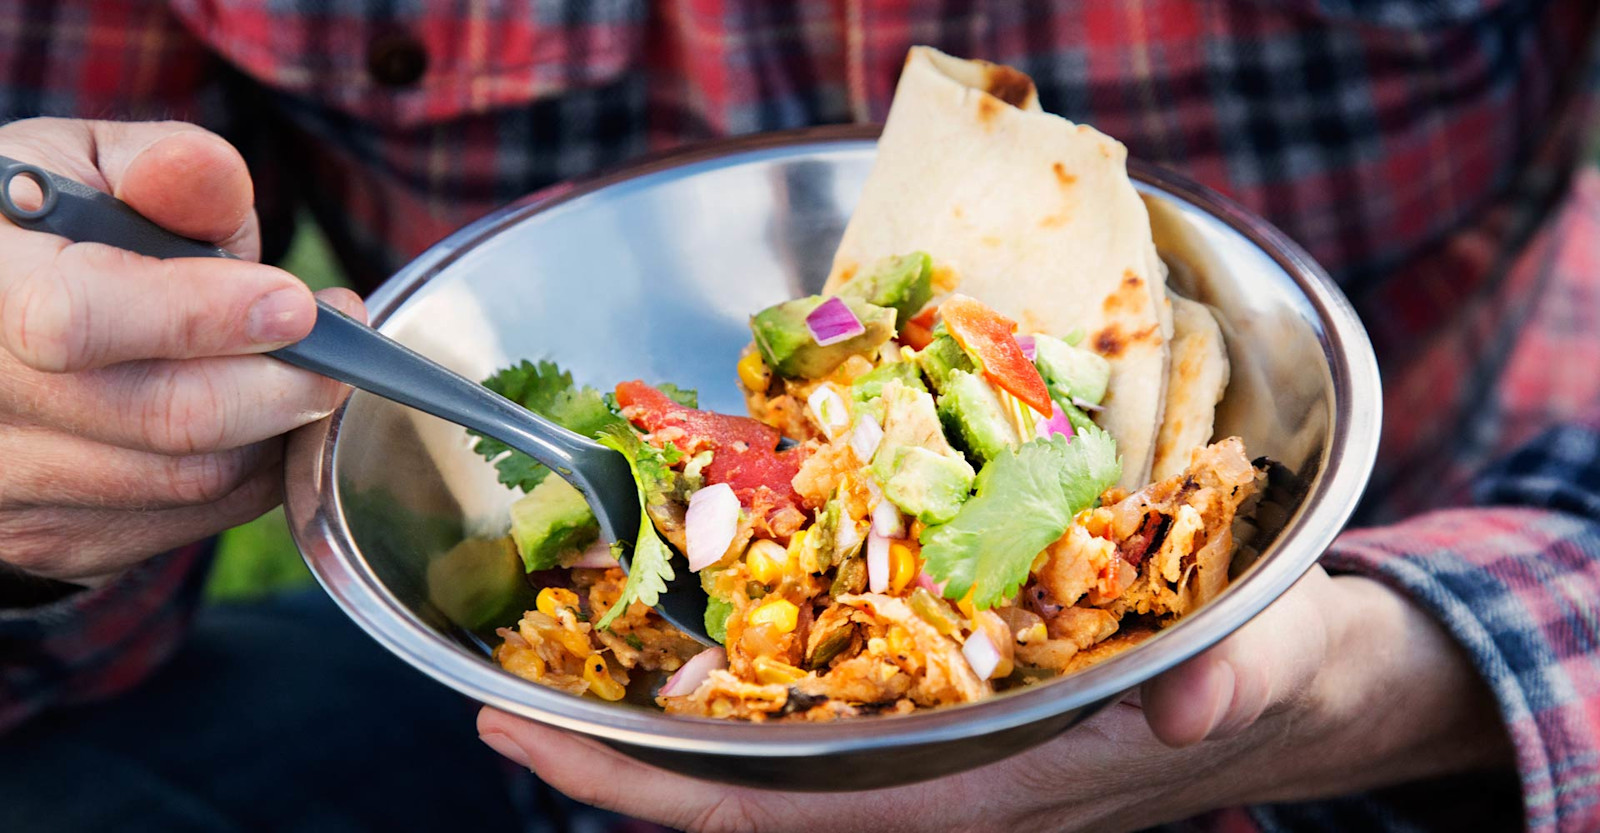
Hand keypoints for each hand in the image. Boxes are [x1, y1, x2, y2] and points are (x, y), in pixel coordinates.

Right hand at [0, 118, 362, 584]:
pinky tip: (257, 420)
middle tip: (338, 341)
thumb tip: (208, 172)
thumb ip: (162, 172)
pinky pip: (192, 523)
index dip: (204, 316)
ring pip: (195, 482)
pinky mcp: (55, 541)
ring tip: (300, 369)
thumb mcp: (92, 169)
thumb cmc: (52, 232)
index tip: (297, 304)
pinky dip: (249, 473)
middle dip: (284, 384)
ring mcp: (10, 485)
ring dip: (277, 431)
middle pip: (168, 422)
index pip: (80, 321)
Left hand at [477, 568, 1510, 831]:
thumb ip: (1240, 675)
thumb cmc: (1266, 661)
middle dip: (611, 755)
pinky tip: (683, 610)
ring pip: (758, 750)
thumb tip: (1195, 703)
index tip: (528, 736)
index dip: (652, 791)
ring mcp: (923, 740)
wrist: (1278, 671)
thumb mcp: (1271, 654)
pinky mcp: (933, 693)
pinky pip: (805, 698)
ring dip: (655, 708)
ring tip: (554, 643)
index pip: (786, 811)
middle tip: (493, 681)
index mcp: (983, 783)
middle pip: (734, 791)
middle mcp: (929, 775)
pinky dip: (731, 667)